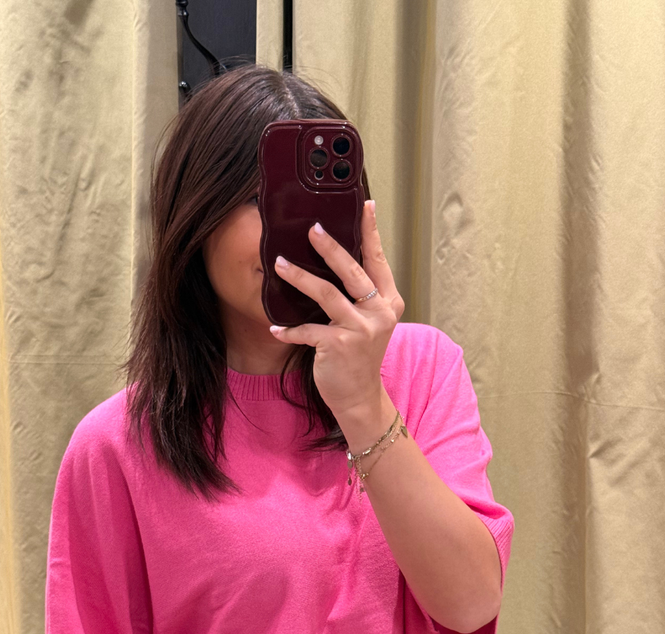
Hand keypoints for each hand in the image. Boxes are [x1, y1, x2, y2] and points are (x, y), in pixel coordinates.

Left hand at [269, 200, 404, 419]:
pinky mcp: (338, 346)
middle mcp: (379, 313)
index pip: (378, 261)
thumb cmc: (359, 356)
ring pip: (326, 294)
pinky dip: (289, 330)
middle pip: (352, 271)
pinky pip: (307, 330)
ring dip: (299, 277)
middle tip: (311, 229)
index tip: (366, 206)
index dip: (371, 233)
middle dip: (330, 247)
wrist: (359, 396)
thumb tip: (335, 260)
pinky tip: (275, 329)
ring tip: (279, 264)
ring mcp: (360, 330)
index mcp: (389, 302)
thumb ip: (359, 295)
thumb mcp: (368, 322)